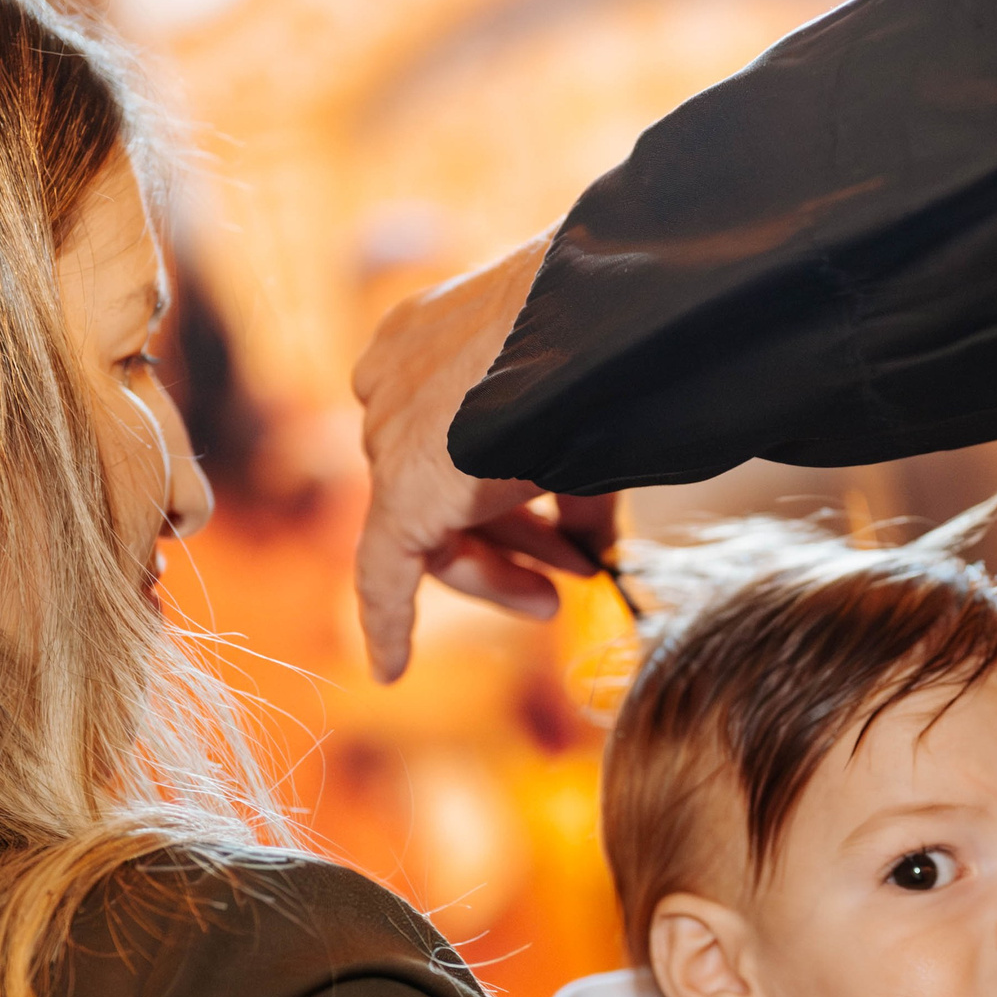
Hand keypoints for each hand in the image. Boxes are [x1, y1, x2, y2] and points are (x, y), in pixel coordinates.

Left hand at [351, 233, 619, 681]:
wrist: (610, 326)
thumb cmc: (612, 353)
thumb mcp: (591, 418)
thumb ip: (576, 481)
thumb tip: (592, 544)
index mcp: (430, 338)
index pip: (453, 436)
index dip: (508, 496)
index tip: (540, 534)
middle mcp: (397, 380)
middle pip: (440, 486)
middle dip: (510, 537)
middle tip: (568, 577)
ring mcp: (392, 431)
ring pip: (427, 526)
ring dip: (495, 567)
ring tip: (554, 599)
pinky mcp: (401, 488)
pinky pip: (383, 570)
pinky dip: (388, 620)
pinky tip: (391, 669)